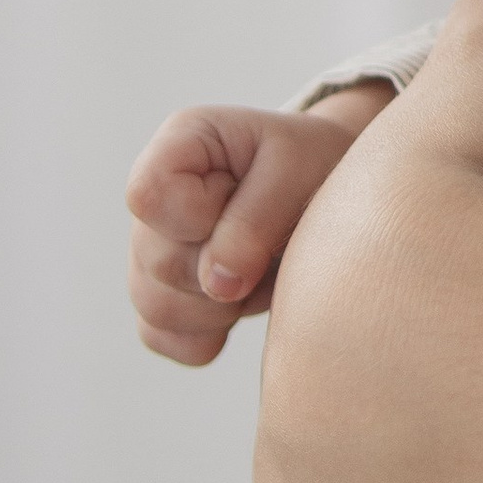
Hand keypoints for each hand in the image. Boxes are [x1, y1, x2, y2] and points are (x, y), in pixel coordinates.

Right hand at [126, 86, 392, 364]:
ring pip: (158, 309)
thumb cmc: (315, 166)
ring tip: (264, 266)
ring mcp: (149, 252)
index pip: (148, 196)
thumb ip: (256, 219)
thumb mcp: (299, 169)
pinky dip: (211, 333)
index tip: (245, 198)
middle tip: (273, 241)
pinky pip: (164, 338)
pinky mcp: (161, 298)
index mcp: (179, 144)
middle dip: (226, 266)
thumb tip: (218, 285)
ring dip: (224, 304)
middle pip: (157, 262)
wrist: (333, 196)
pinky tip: (246, 300)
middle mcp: (154, 200)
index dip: (199, 215)